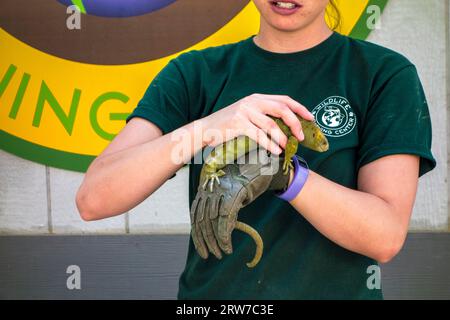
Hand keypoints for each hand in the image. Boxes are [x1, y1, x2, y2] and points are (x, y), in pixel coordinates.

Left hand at [190, 149, 290, 258]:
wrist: (262, 164)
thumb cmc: (245, 180)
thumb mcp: (229, 193)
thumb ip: (219, 207)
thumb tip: (216, 232)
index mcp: (205, 188)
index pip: (195, 215)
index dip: (197, 235)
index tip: (202, 251)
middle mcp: (210, 188)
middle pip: (201, 220)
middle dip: (206, 241)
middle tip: (212, 255)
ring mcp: (221, 189)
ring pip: (212, 221)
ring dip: (216, 241)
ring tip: (222, 252)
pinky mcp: (235, 191)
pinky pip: (225, 217)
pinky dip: (225, 234)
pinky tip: (227, 245)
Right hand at [198, 94, 313, 153]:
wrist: (206, 129)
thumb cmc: (228, 125)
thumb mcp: (247, 114)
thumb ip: (263, 116)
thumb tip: (284, 128)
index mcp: (257, 97)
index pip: (284, 99)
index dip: (300, 108)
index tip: (311, 118)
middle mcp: (252, 101)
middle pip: (282, 109)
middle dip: (295, 123)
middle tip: (300, 137)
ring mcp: (245, 111)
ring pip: (271, 124)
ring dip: (282, 138)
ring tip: (286, 147)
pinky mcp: (238, 123)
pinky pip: (259, 135)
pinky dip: (269, 144)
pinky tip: (275, 151)